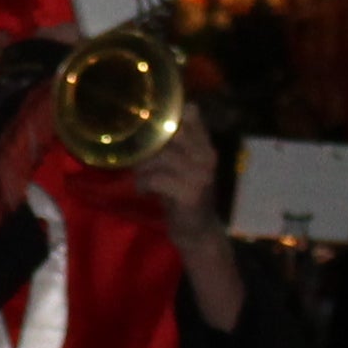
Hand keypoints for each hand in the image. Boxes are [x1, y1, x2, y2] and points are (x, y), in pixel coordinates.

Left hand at [138, 118, 248, 332]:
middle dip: (148, 146)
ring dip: (143, 168)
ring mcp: (201, 175)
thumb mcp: (180, 166)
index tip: (147, 127)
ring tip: (141, 178)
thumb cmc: (182, 196)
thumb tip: (140, 126)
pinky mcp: (191, 193)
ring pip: (160, 156)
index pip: (191, 114)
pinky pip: (157, 178)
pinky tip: (145, 191)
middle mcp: (207, 156)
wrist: (198, 232)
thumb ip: (170, 146)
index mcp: (206, 146)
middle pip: (170, 134)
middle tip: (139, 160)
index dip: (166, 116)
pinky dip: (144, 184)